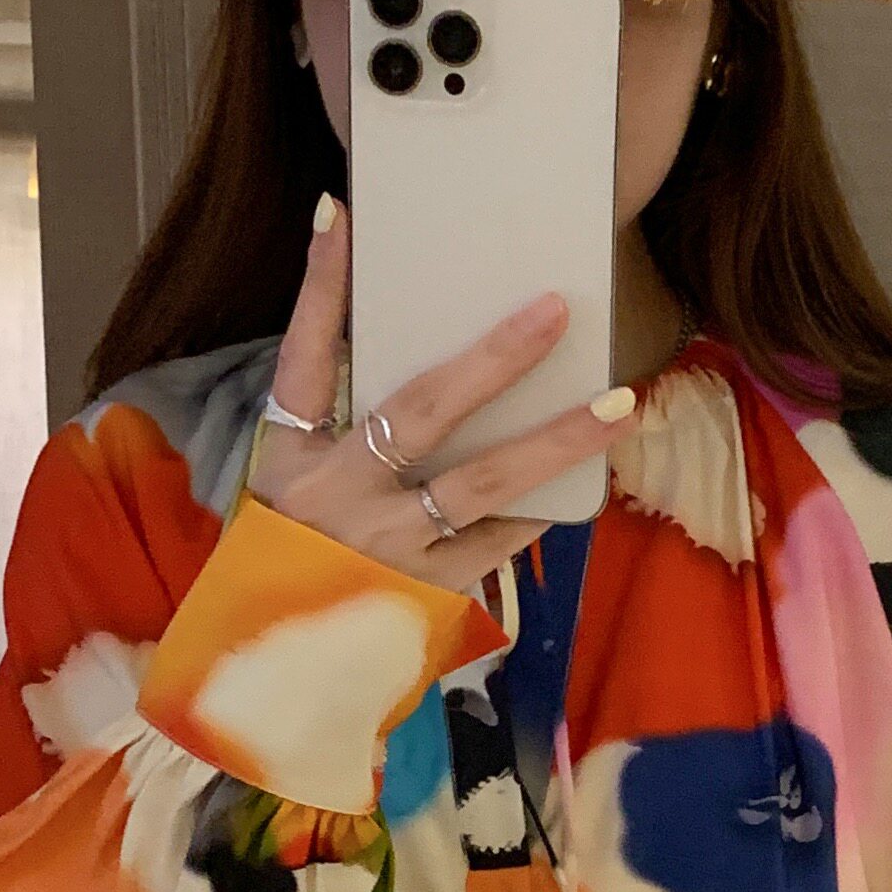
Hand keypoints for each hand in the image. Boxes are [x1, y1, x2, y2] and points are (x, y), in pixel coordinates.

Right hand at [247, 193, 631, 593]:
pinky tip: (586, 480)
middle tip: (554, 311)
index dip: (319, 286)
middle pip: (419, 411)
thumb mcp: (284, 479)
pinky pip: (496, 541)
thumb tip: (371, 311)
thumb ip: (328, 409)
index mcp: (290, 457)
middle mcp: (336, 497)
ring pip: (482, 484)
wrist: (273, 676)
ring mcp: (386, 548)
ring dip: (555, 441)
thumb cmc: (288, 558)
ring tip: (618, 406)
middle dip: (491, 359)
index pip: (301, 355)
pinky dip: (536, 509)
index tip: (344, 216)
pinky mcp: (426, 594)